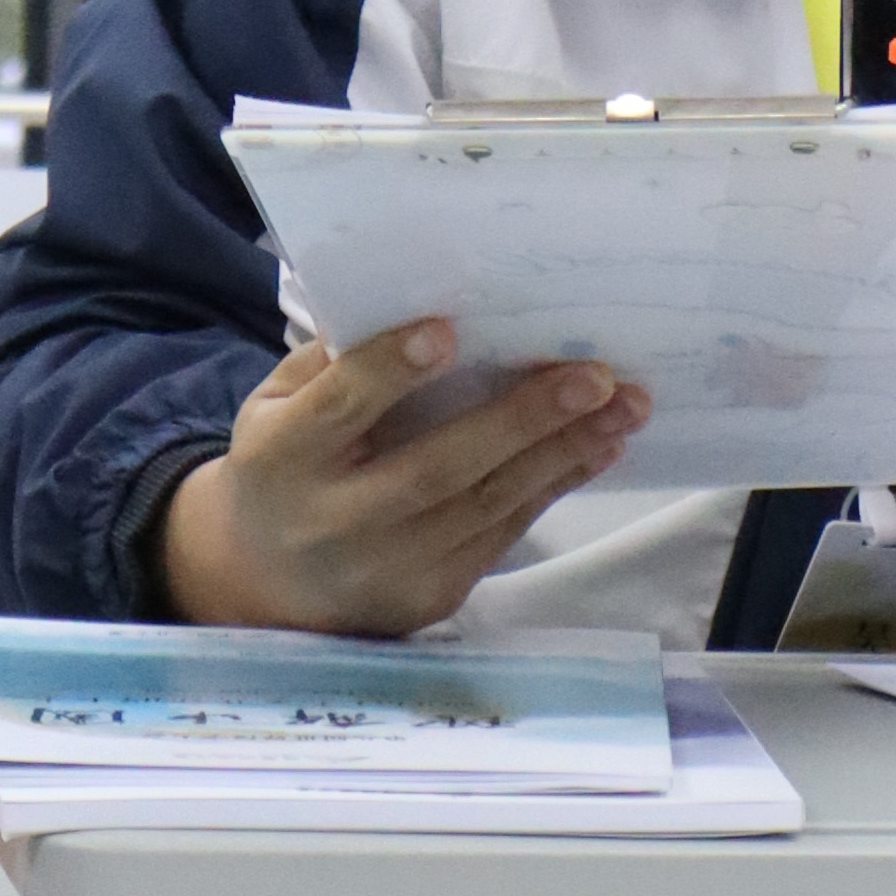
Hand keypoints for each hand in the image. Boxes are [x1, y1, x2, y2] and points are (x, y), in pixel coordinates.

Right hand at [158, 320, 649, 636]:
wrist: (270, 586)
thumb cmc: (289, 466)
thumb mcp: (277, 409)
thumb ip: (333, 364)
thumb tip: (413, 299)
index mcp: (282, 459)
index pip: (338, 410)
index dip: (388, 372)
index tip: (446, 330)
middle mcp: (334, 521)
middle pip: (435, 469)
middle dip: (520, 420)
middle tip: (593, 375)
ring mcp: (386, 568)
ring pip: (486, 505)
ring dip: (564, 451)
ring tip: (625, 405)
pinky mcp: (429, 596)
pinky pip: (501, 534)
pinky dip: (554, 486)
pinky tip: (599, 445)